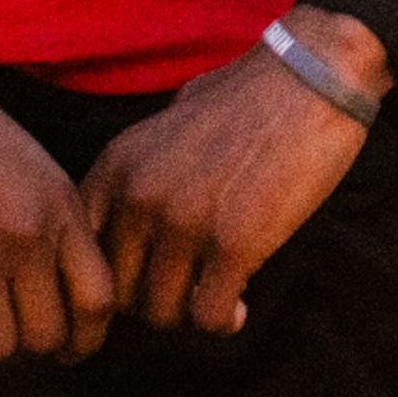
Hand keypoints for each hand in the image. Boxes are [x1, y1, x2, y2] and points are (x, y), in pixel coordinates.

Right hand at [0, 16, 115, 361]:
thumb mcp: (33, 167)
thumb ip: (54, 223)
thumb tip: (64, 292)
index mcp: (61, 207)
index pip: (99, 299)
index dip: (86, 338)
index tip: (68, 351)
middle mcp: (26, 234)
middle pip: (46, 334)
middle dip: (26, 344)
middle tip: (1, 328)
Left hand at [79, 6, 384, 334]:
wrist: (314, 75)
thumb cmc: (250, 95)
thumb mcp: (170, 121)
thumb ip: (141, 170)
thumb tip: (130, 216)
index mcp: (118, 167)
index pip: (83, 254)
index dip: (109, 280)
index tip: (140, 283)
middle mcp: (140, 197)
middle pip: (118, 294)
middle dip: (151, 302)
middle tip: (185, 293)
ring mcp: (185, 222)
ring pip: (162, 313)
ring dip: (189, 313)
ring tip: (215, 298)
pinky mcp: (234, 243)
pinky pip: (208, 315)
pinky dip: (222, 321)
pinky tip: (238, 308)